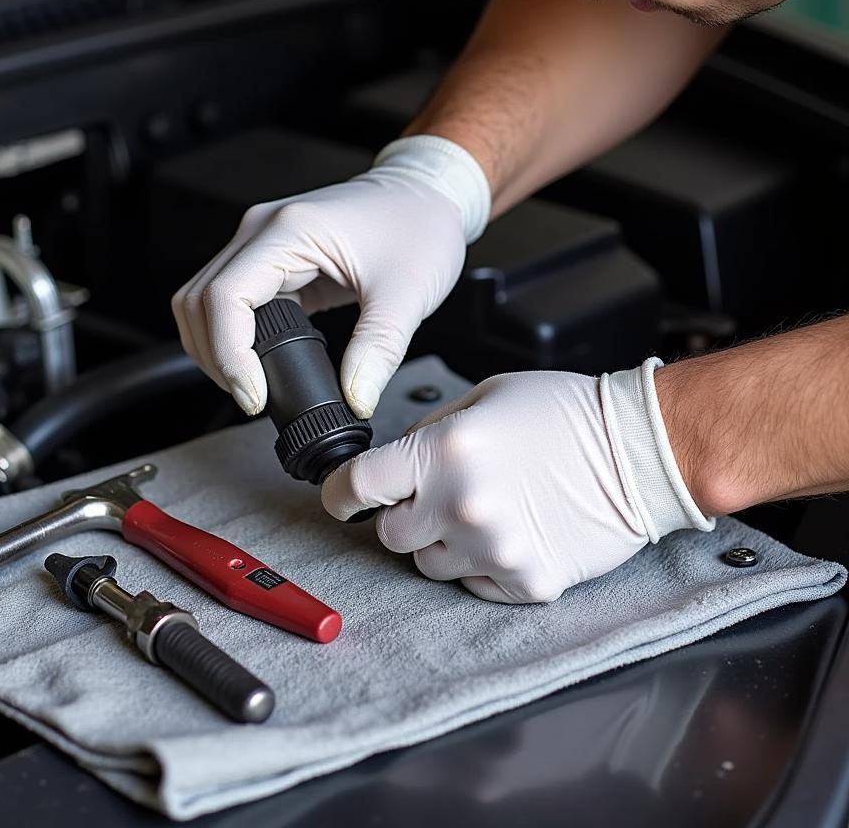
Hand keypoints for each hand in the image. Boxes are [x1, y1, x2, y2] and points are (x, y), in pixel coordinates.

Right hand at [172, 136, 489, 416]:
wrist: (427, 193)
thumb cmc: (419, 223)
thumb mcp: (408, 293)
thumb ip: (379, 350)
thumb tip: (354, 398)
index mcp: (289, 230)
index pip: (224, 297)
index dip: (229, 354)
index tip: (254, 395)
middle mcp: (262, 231)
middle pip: (199, 301)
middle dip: (216, 358)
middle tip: (252, 397)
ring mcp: (262, 244)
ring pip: (204, 302)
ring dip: (216, 348)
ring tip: (253, 385)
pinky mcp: (272, 261)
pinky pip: (230, 303)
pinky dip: (234, 338)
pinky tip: (263, 362)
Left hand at [322, 360, 714, 602]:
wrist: (640, 451)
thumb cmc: (564, 415)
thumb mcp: (483, 397)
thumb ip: (428, 431)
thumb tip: (393, 463)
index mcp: (444, 452)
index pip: (357, 486)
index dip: (342, 493)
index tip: (343, 498)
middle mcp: (460, 505)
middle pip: (389, 534)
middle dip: (405, 515)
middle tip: (441, 495)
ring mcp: (493, 549)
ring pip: (429, 564)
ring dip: (445, 542)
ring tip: (489, 510)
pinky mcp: (525, 582)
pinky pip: (473, 585)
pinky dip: (484, 565)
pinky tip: (516, 530)